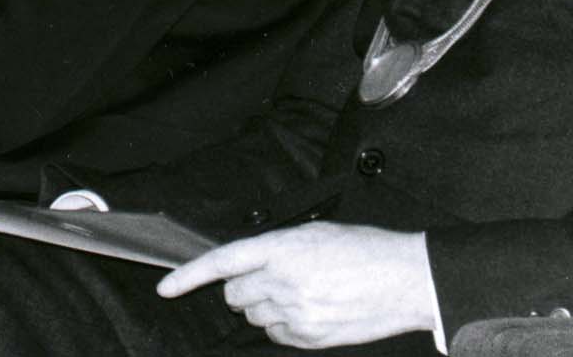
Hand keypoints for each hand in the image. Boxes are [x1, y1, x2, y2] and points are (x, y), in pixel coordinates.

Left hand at [157, 223, 436, 348]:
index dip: (188, 276)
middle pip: (234, 295)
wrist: (406, 279)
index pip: (221, 262)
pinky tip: (309, 311)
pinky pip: (275, 336)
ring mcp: (296, 313)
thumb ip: (274, 249)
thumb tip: (247, 264)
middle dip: (243, 289)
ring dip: (264, 307)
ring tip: (300, 293)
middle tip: (272, 280)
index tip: (166, 288)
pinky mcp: (310, 338)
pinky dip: (282, 326)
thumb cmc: (364, 250)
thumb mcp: (314, 234)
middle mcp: (283, 281)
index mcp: (281, 248)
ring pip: (253, 316)